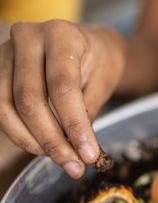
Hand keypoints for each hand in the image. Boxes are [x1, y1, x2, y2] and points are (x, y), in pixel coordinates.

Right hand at [0, 20, 125, 177]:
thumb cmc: (100, 62)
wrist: (88, 45)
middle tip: (74, 167)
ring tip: (61, 160)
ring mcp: (6, 52)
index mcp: (61, 35)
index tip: (89, 156)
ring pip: (7, 107)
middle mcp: (28, 37)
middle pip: (30, 100)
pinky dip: (19, 133)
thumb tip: (80, 151)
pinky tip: (42, 147)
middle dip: (53, 141)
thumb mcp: (103, 82)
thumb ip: (88, 111)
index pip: (63, 87)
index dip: (74, 126)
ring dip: (33, 141)